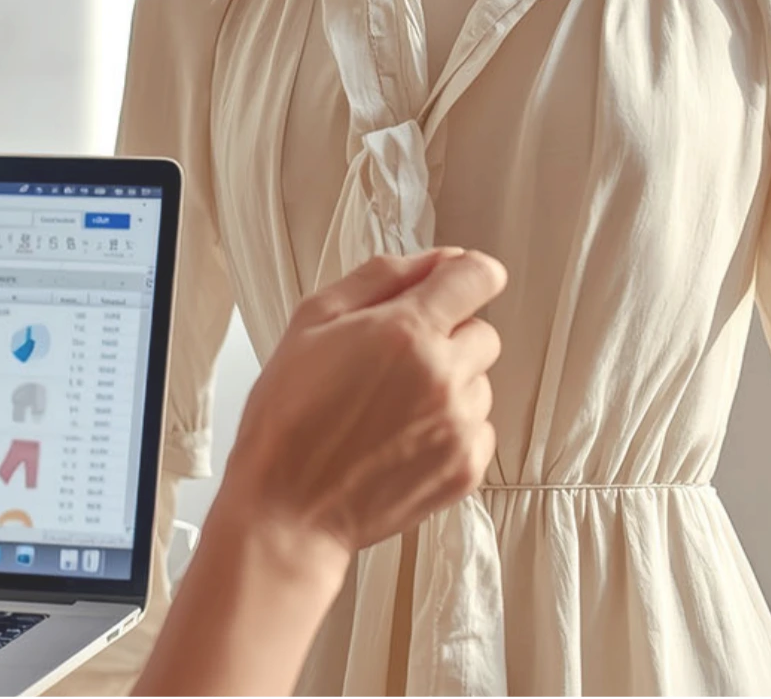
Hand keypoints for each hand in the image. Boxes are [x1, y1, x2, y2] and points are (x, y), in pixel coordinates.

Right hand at [131, 249, 505, 697]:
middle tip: (393, 363)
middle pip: (483, 332)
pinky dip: (450, 431)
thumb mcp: (310, 323)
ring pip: (481, 383)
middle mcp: (444, 375)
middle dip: (447, 338)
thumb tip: (433, 260)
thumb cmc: (287, 417)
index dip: (463, 275)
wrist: (287, 511)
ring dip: (449, 386)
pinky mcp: (467, 468)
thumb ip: (378, 279)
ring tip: (390, 410)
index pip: (478, 275)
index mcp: (406, 331)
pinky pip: (479, 430)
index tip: (447, 287)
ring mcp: (460, 425)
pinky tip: (401, 441)